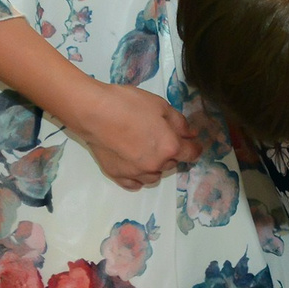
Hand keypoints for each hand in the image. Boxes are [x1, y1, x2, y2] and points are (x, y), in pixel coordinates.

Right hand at [64, 82, 203, 190]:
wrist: (94, 112)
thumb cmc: (128, 104)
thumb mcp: (160, 105)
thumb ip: (179, 123)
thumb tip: (192, 134)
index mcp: (170, 147)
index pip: (192, 153)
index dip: (194, 147)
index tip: (191, 143)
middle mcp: (156, 165)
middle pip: (172, 164)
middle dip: (171, 153)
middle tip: (159, 138)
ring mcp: (137, 173)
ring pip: (154, 176)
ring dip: (155, 166)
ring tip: (145, 151)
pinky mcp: (118, 176)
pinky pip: (134, 183)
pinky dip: (138, 177)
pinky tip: (134, 166)